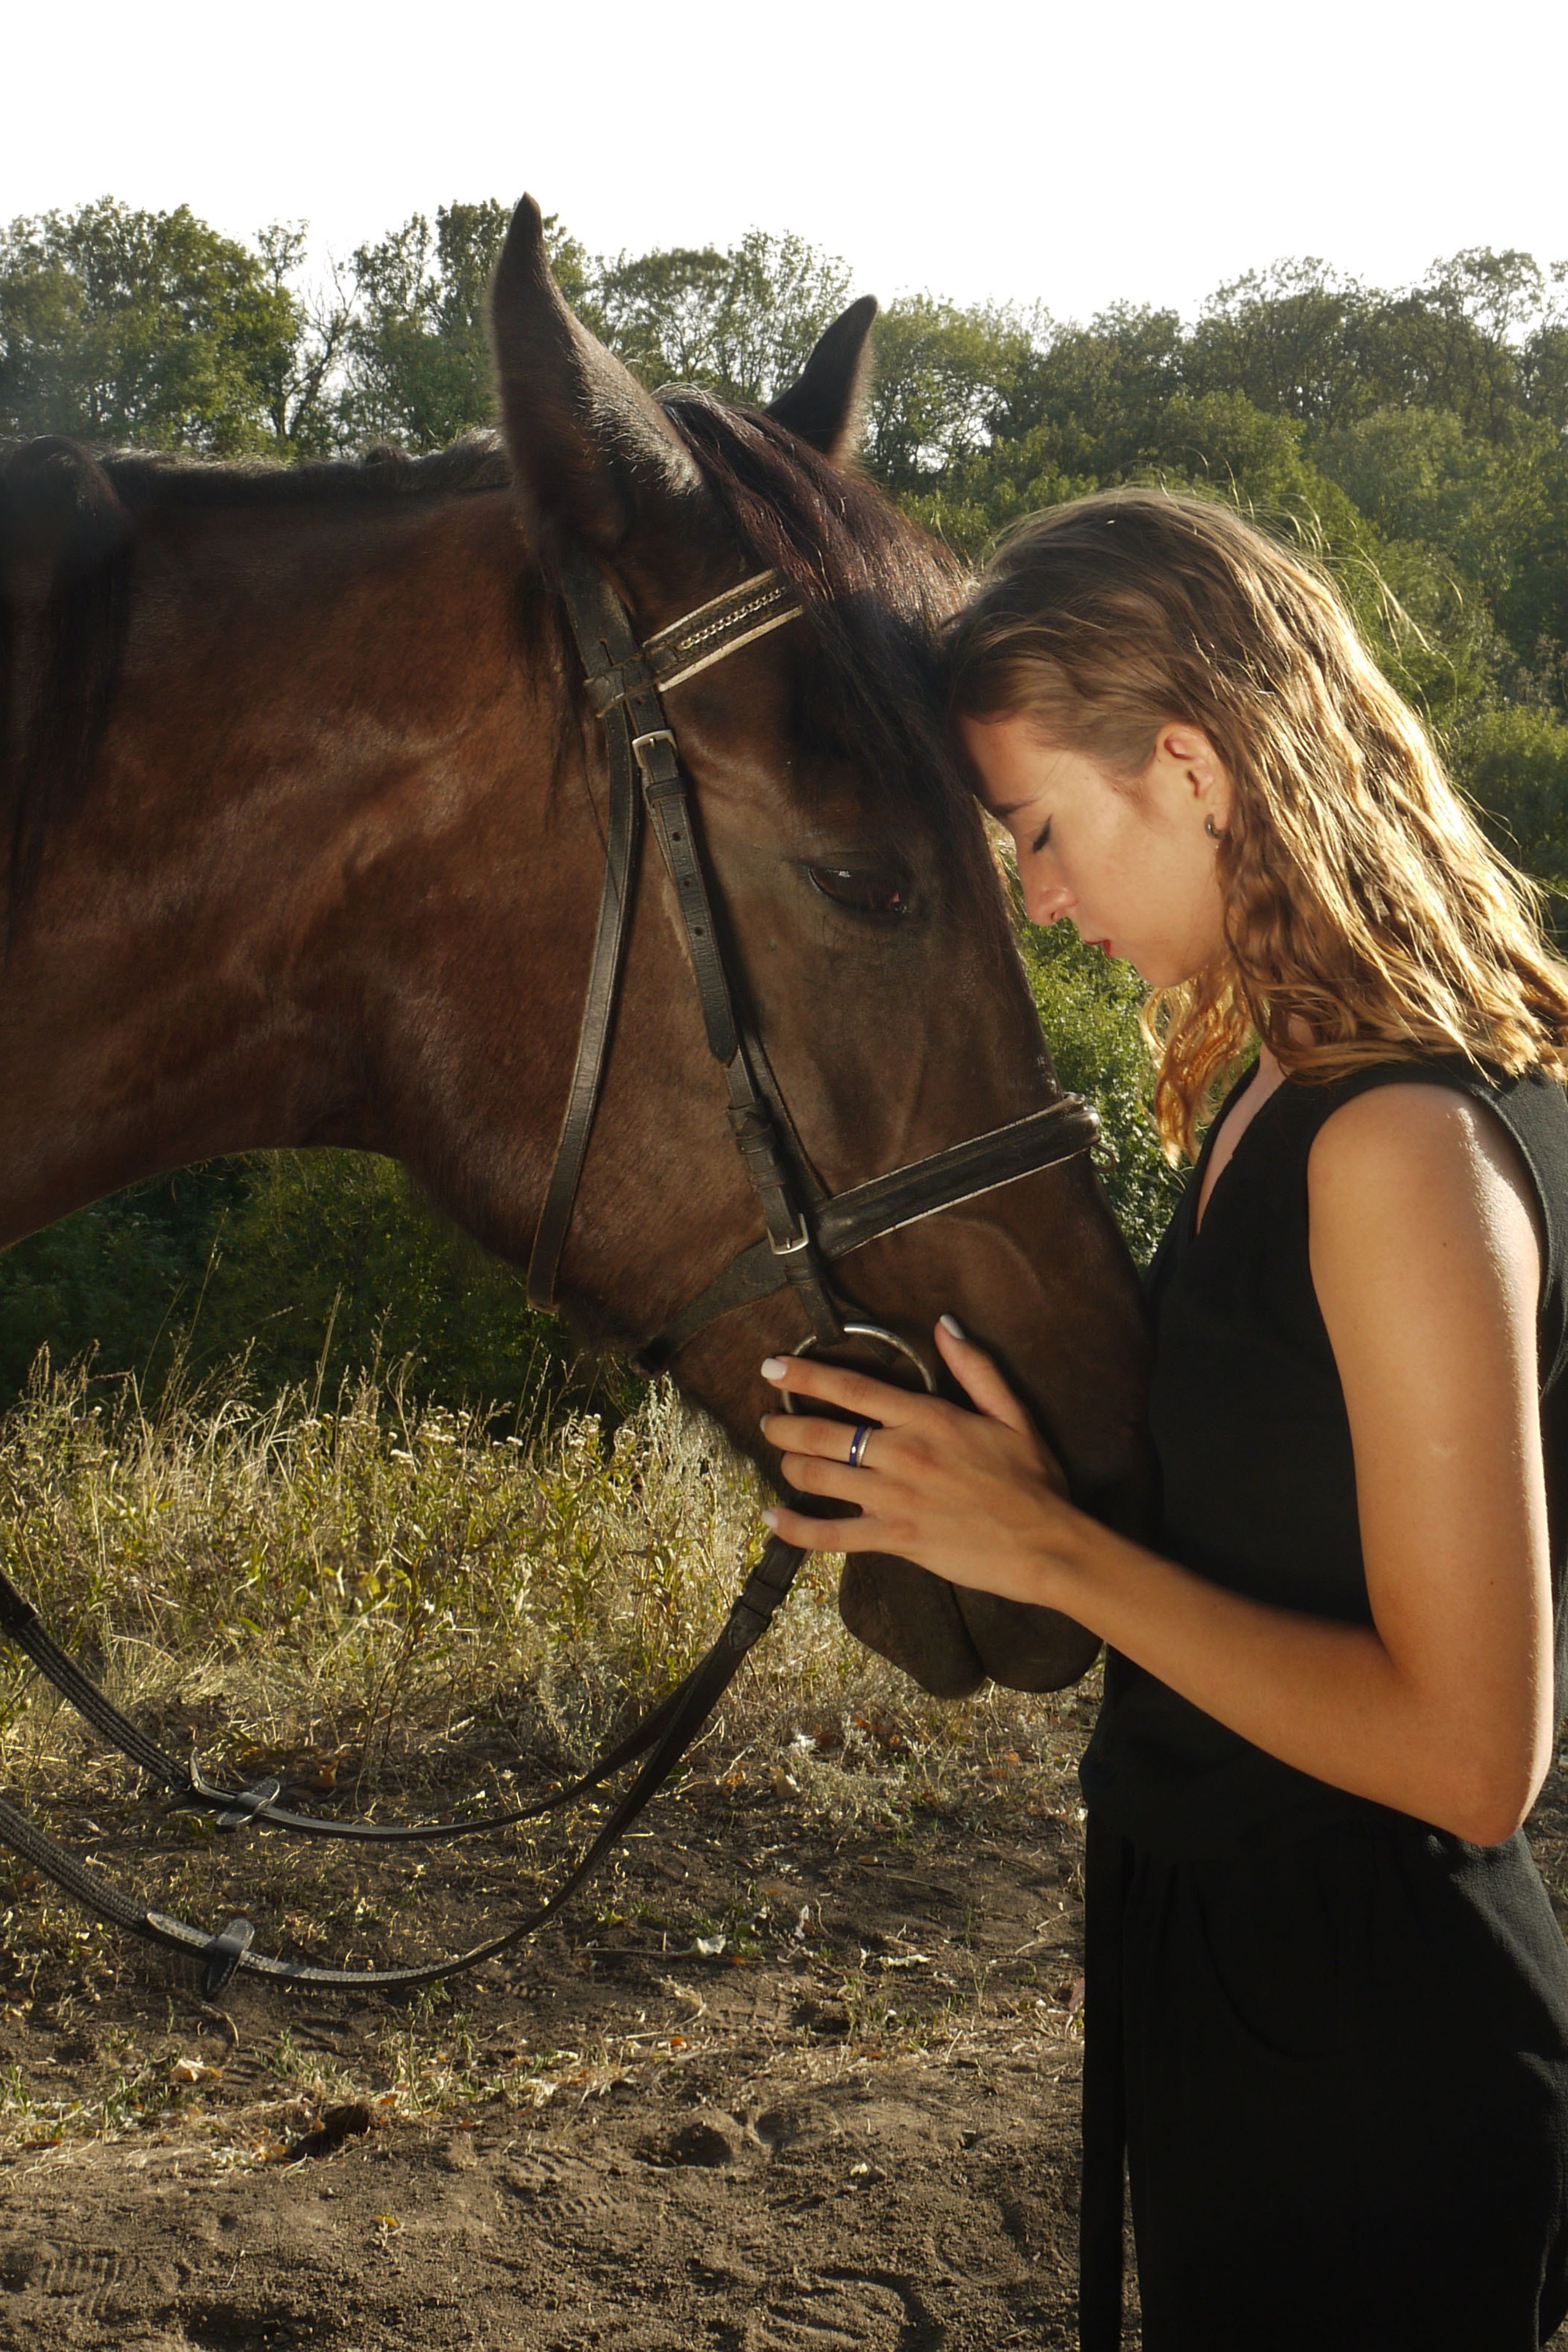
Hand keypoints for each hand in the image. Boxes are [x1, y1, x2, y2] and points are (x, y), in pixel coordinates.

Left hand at [758, 1317, 1084, 1609]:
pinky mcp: (894, 1539)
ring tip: (780, 1458)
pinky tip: (774, 1521)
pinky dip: (797, 1529)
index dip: (806, 1376)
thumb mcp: (1011, 1414)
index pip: (853, 1389)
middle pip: (822, 1432)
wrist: (1045, 1543)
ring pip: (819, 1477)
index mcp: (927, 1419)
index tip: (773, 1368)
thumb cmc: (1032, 1480)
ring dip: (789, 1465)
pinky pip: (832, 1534)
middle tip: (770, 1421)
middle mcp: (902, 1454)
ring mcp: (894, 1499)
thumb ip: (975, 1368)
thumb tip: (946, 1324)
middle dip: (785, 1425)